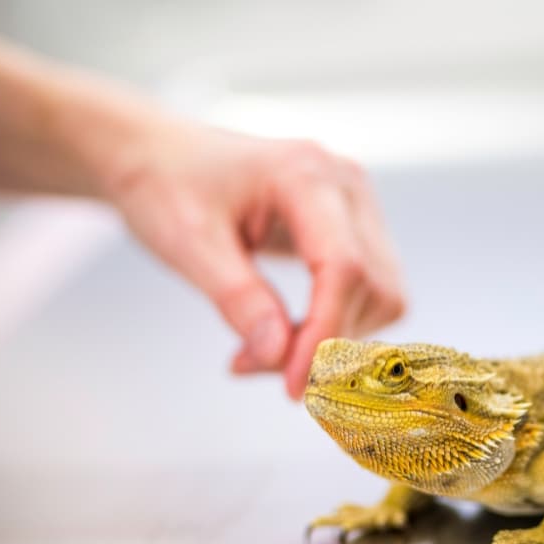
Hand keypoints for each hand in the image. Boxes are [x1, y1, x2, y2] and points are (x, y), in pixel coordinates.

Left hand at [101, 120, 404, 397]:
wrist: (162, 156)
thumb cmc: (167, 185)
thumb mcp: (187, 243)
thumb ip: (237, 298)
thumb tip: (281, 357)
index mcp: (306, 174)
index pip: (344, 267)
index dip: (325, 334)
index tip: (291, 386)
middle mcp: (346, 184)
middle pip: (372, 287)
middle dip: (325, 342)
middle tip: (255, 365)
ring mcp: (358, 205)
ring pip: (381, 297)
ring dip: (333, 339)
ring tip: (263, 349)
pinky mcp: (356, 228)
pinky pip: (369, 293)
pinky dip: (335, 326)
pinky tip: (285, 333)